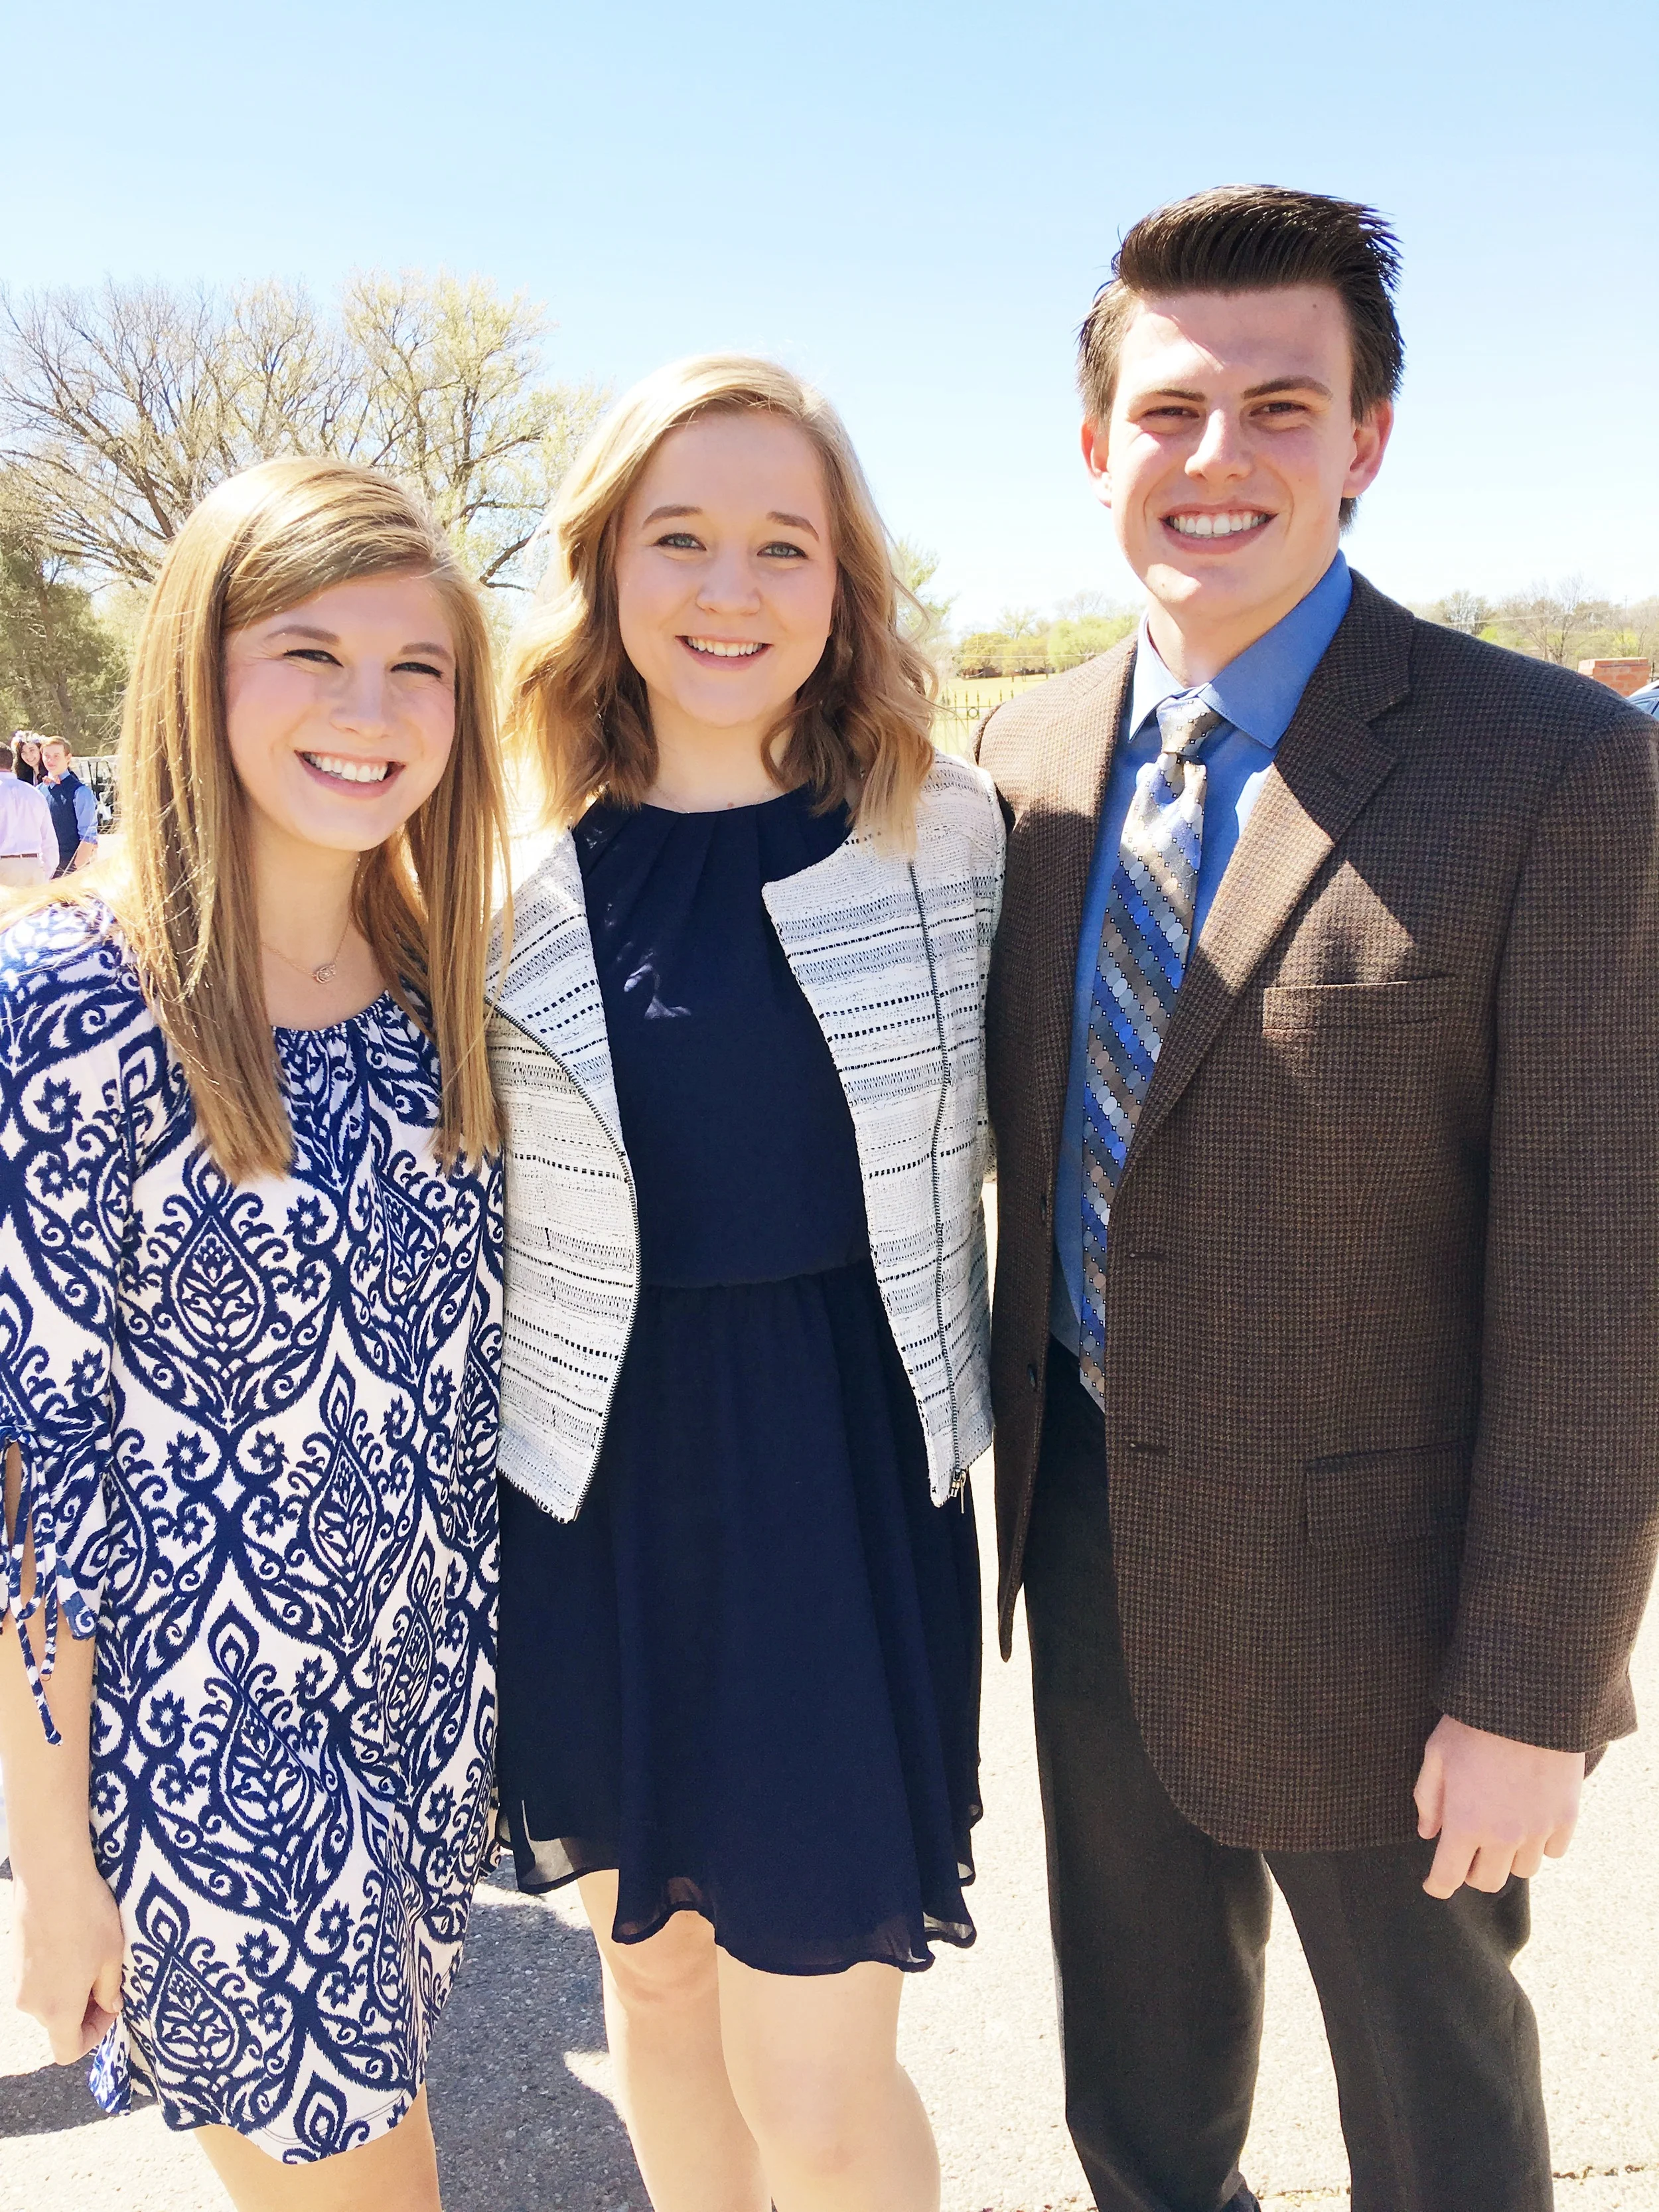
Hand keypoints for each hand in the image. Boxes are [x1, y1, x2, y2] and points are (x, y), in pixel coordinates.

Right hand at [10, 1855, 124, 2061]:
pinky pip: (36, 1981)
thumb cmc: (87, 1916)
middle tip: (107, 1978)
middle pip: (58, 2023)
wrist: (50, 1877)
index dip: (94, 2036)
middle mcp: (31, 2004)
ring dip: (69, 1989)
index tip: (111, 2007)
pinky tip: (71, 1942)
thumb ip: (110, 1989)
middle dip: (84, 2008)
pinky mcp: (11, 1964)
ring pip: (47, 2000)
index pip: (68, 2051)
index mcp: (58, 2009)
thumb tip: (111, 2006)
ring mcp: (17, 1984)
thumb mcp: (112, 1955)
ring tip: (91, 1955)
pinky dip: (54, 1973)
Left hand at [1413, 1714, 1583, 1898]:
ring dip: (1508, 1857)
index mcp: (1465, 1823)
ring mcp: (1538, 1830)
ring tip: (1501, 1829)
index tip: (1435, 1883)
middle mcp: (1503, 1836)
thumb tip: (1428, 1832)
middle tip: (1468, 1848)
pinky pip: (1553, 1851)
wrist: (1529, 1703)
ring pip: (1523, 1870)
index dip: (1438, 1885)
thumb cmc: (1473, 1724)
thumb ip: (1428, 1798)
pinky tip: (1530, 1820)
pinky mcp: (1566, 1818)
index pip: (1449, 1877)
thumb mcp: (1436, 1754)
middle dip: (1473, 1870)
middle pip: (1488, 1881)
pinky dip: (1541, 1843)